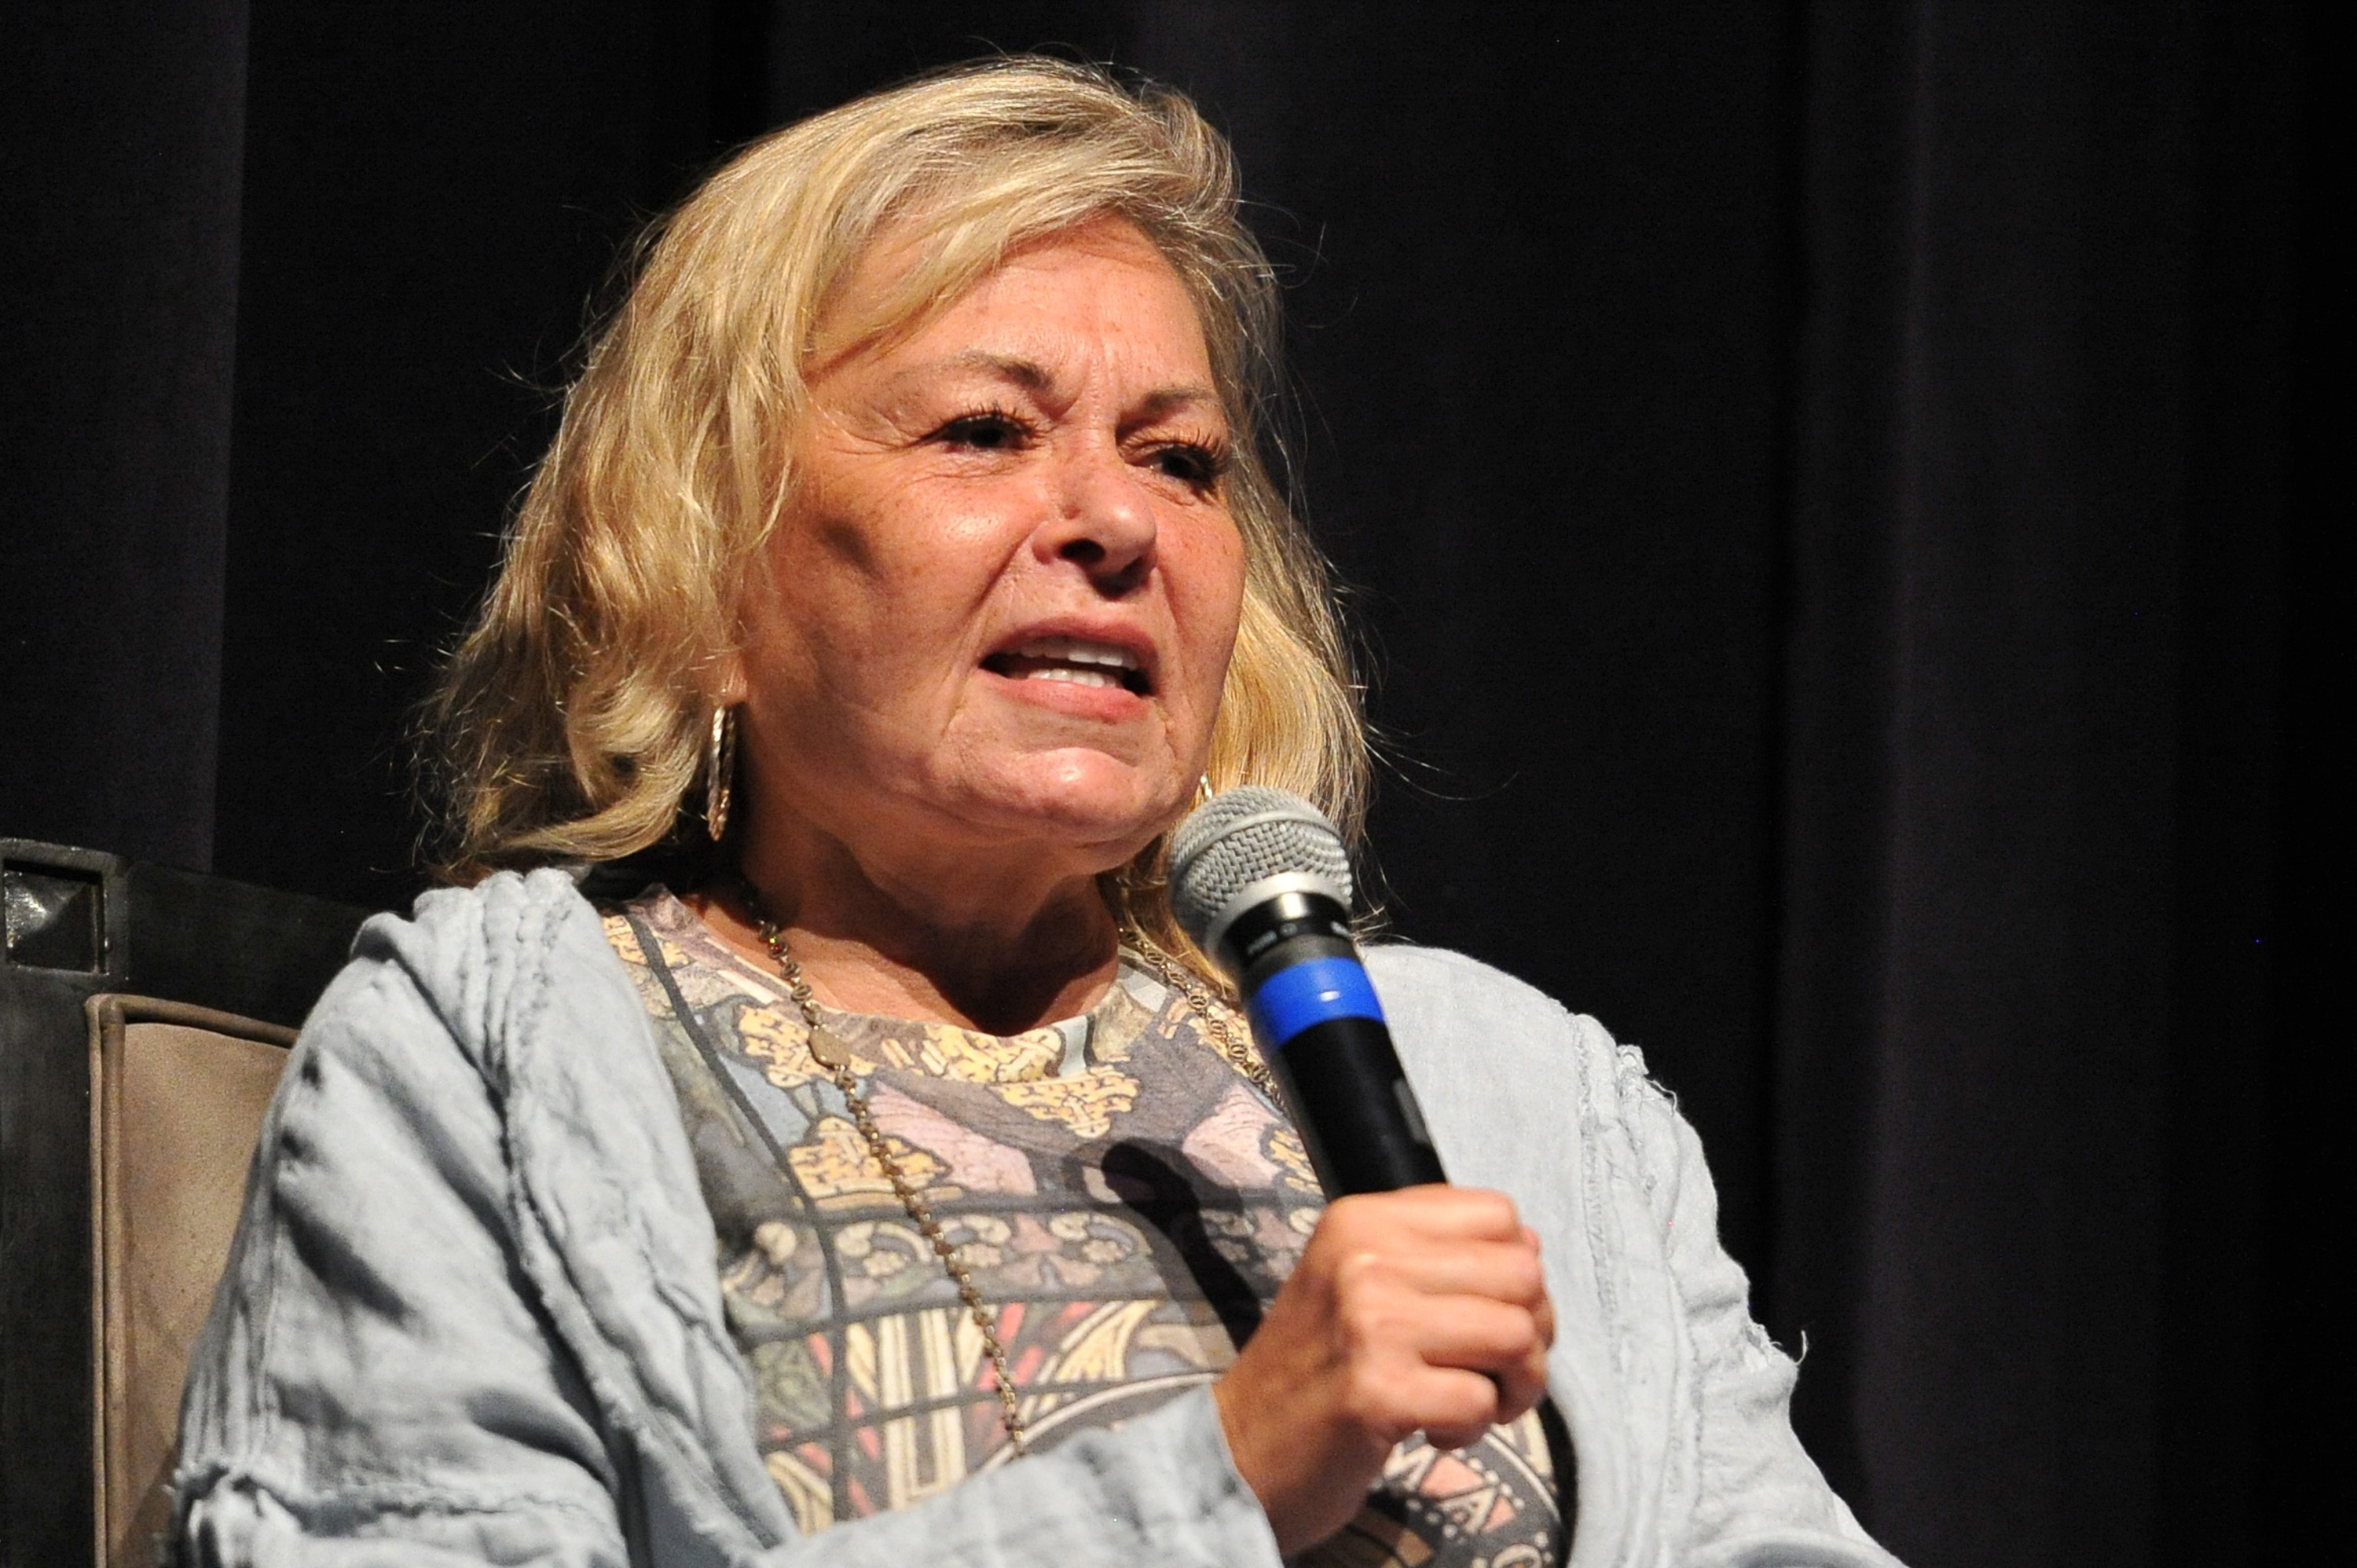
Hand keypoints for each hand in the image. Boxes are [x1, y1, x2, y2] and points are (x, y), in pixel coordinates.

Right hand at [1212, 1186, 1554, 1554]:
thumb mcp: (1357, 1281)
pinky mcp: (1378, 1393)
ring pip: (1515, 1335)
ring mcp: (1369, 1324)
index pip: (1499, 1215)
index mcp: (1362, 1220)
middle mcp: (1364, 1258)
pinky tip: (1432, 1431)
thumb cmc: (1316, 1369)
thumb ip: (1434, 1255)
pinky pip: (1481, 1400)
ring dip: (1512, 1386)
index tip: (1485, 1314)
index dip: (1515, 1271)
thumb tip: (1532, 1248)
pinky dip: (1473, 1427)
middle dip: (1531, 1333)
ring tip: (1467, 1402)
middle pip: (1523, 1273)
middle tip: (1490, 1370)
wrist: (1237, 1450)